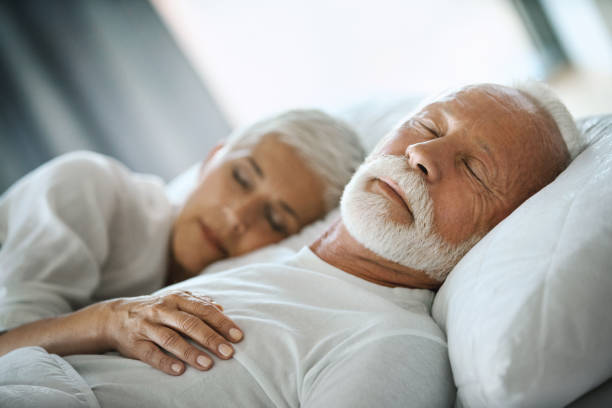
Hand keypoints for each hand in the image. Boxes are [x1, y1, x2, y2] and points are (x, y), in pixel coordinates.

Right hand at [102, 290, 242, 375]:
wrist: (116, 316)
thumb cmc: (156, 309)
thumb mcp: (177, 300)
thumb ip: (199, 303)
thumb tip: (221, 308)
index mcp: (177, 299)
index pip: (203, 310)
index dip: (222, 323)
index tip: (238, 336)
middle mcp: (163, 310)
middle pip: (190, 324)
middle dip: (211, 338)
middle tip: (228, 352)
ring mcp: (148, 327)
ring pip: (171, 339)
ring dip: (190, 352)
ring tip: (208, 365)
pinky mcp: (135, 344)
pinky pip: (151, 354)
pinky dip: (165, 362)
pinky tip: (180, 371)